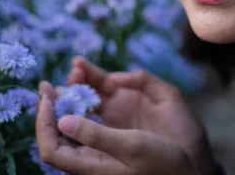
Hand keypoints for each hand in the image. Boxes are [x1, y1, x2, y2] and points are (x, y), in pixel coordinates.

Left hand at [36, 81, 195, 174]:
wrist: (191, 165)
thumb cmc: (162, 162)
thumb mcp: (130, 148)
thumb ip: (97, 136)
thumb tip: (63, 121)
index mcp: (91, 164)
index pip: (53, 148)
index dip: (43, 124)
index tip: (45, 99)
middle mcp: (94, 148)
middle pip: (62, 126)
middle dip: (54, 103)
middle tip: (47, 84)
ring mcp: (107, 132)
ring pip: (80, 109)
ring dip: (73, 88)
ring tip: (74, 69)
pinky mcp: (121, 118)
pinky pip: (100, 100)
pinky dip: (92, 84)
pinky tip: (87, 70)